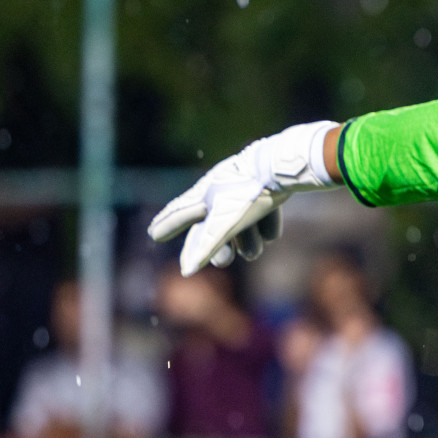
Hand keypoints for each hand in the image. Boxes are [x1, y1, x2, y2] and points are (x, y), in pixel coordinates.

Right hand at [148, 121, 338, 274]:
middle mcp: (221, 189)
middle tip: (223, 263)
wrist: (284, 166)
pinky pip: (264, 211)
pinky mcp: (268, 186)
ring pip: (241, 221)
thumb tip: (186, 271)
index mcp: (205, 194)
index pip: (181, 213)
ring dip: (247, 240)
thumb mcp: (225, 223)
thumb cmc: (250, 195)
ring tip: (254, 253)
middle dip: (219, 246)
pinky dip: (266, 224)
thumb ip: (205, 246)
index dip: (168, 225)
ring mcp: (245, 187)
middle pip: (214, 224)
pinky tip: (272, 234)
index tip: (153, 233)